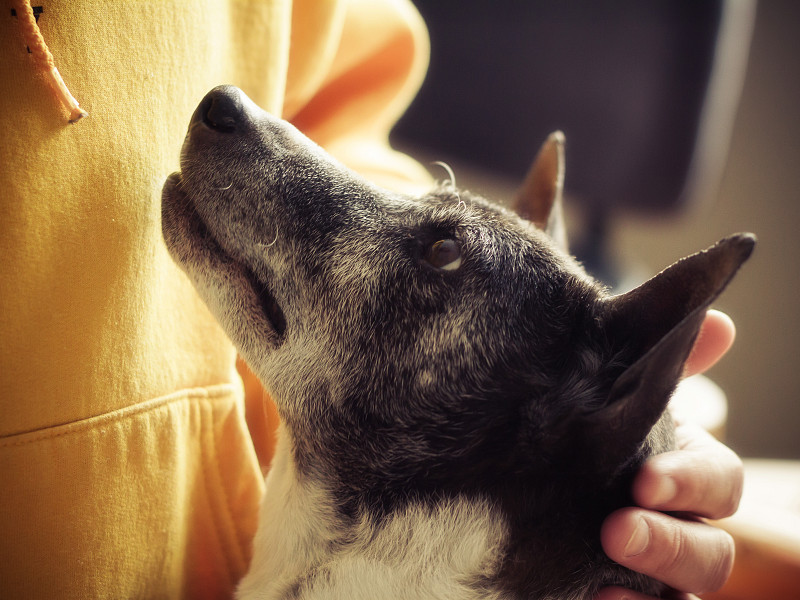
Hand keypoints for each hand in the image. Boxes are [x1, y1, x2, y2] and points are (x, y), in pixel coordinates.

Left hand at [596, 310, 743, 599]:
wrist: (522, 467)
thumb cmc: (584, 422)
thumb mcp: (612, 389)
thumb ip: (659, 363)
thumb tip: (721, 324)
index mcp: (685, 470)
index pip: (718, 482)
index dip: (691, 482)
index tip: (646, 479)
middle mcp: (679, 525)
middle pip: (711, 552)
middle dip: (671, 543)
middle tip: (617, 529)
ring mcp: (652, 572)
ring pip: (684, 595)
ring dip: (652, 590)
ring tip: (607, 581)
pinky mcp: (618, 594)